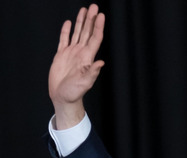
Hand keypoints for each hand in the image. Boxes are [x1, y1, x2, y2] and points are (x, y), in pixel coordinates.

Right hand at [48, 4, 104, 128]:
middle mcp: (80, 53)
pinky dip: (66, 31)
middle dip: (91, 19)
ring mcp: (71, 53)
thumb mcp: (84, 83)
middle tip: (94, 6)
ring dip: (81, 22)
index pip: (95, 38)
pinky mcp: (61, 56)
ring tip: (84, 10)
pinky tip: (69, 23)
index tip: (101, 15)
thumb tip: (101, 63)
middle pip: (87, 32)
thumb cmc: (74, 93)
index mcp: (87, 58)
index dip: (98, 27)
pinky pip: (64, 40)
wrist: (62, 97)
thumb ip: (92, 73)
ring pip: (77, 33)